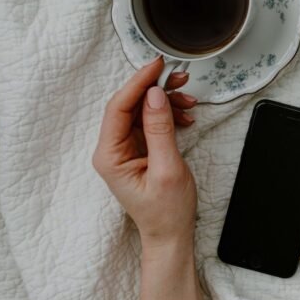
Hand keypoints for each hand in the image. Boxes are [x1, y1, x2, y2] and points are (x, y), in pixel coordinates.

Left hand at [93, 57, 203, 299]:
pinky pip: (151, 121)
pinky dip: (169, 114)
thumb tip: (155, 95)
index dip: (138, 82)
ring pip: (142, 110)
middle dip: (155, 88)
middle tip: (180, 78)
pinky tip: (186, 117)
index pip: (119, 107)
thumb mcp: (167, 167)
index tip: (157, 65)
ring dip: (166, 101)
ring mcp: (125, 148)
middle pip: (130, 104)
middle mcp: (112, 149)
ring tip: (189, 101)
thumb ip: (160, 129)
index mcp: (110, 155)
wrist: (170, 234)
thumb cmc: (167, 210)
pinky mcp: (139, 149)